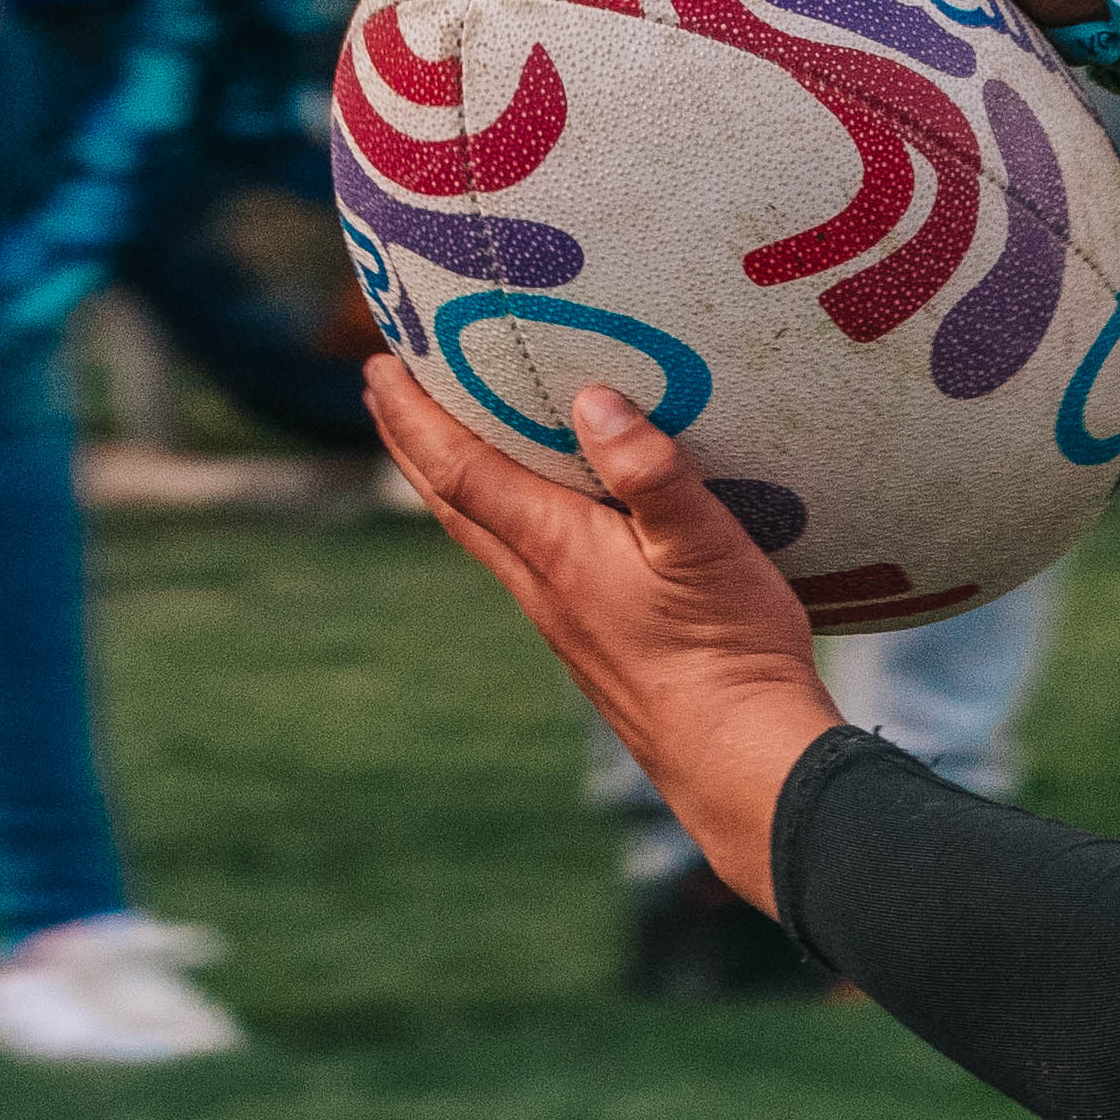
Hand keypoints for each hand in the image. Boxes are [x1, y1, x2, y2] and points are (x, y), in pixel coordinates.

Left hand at [368, 361, 843, 908]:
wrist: (739, 756)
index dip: (415, 414)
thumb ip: (650, 471)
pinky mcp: (591, 643)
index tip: (381, 363)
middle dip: (410, 441)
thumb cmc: (727, 649)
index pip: (461, 469)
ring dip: (448, 482)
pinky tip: (529, 523)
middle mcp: (541, 584)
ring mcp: (561, 619)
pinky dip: (497, 520)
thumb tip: (593, 399)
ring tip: (437, 444)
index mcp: (555, 549)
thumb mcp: (705, 545)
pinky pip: (522, 564)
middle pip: (452, 503)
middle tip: (381, 387)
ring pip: (482, 536)